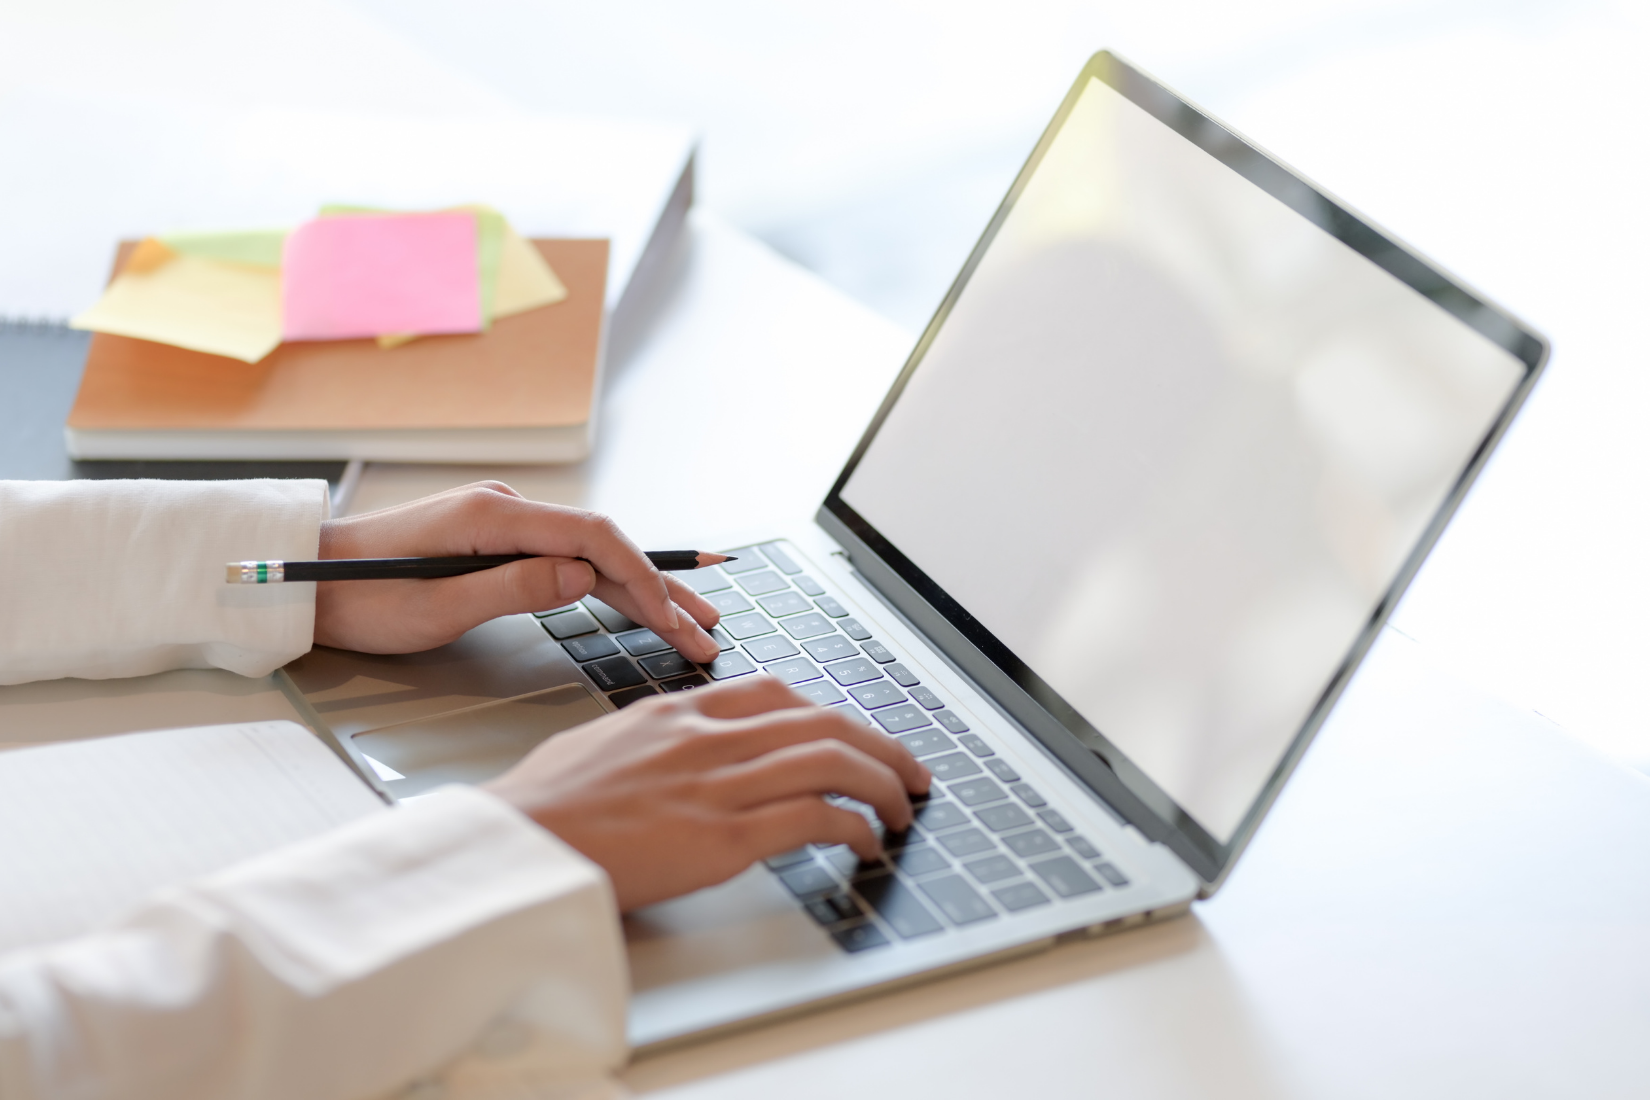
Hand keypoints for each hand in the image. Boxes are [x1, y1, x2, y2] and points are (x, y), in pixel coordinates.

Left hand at [313, 481, 719, 658]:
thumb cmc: (360, 601)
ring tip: (692, 624)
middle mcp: (506, 508)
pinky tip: (640, 606)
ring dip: (642, 592)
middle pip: (604, 546)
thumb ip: (513, 588)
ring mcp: (503, 522)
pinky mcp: (496, 541)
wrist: (306, 583)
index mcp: (494, 517)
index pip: (594, 539)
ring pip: (591, 555)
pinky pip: (567, 560)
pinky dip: (607, 587)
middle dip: (661, 591)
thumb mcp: (434, 607)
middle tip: (708, 632)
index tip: (675, 622)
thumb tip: (583, 578)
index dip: (643, 581)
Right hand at [482, 677, 932, 910]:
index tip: (852, 734)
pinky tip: (865, 843)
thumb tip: (675, 752)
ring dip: (883, 784)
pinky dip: (854, 827)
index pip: (776, 692)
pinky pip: (814, 817)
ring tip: (902, 808)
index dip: (829, 713)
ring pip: (832, 760)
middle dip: (880, 745)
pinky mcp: (722, 836)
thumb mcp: (601, 744)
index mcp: (676, 711)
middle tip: (909, 771)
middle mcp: (705, 735)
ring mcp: (717, 783)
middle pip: (822, 720)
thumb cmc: (542, 808)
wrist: (513, 847)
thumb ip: (652, 739)